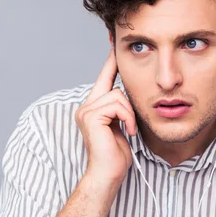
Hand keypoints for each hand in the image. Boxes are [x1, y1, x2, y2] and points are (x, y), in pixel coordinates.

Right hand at [75, 48, 136, 185]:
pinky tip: (127, 133)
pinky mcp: (91, 116)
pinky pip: (118, 105)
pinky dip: (128, 118)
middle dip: (128, 102)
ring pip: (118, 95)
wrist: (107, 174)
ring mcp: (86, 110)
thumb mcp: (121, 126)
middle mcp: (85, 106)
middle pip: (113, 84)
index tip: (115, 42)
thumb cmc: (116, 155)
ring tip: (129, 131)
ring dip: (130, 114)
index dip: (111, 60)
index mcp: (92, 107)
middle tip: (128, 123)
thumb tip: (129, 93)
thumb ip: (120, 108)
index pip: (104, 77)